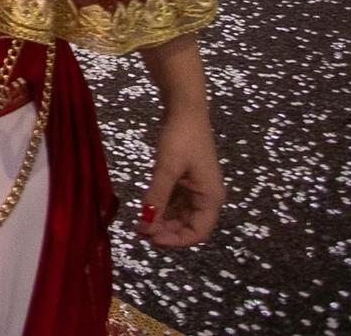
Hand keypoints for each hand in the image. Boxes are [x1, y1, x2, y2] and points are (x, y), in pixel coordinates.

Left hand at [137, 106, 222, 247]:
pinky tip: (146, 209)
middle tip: (140, 232)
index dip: (176, 240)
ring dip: (162, 221)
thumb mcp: (167, 168)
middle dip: (165, 231)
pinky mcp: (185, 179)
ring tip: (139, 224)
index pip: (198, 232)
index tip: (153, 240)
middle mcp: (207, 197)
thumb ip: (157, 196)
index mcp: (211, 198)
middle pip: (188, 225)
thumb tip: (147, 222)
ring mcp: (196, 188)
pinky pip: (174, 201)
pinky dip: (161, 207)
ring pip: (180, 215)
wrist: (185, 109)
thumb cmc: (181, 138)